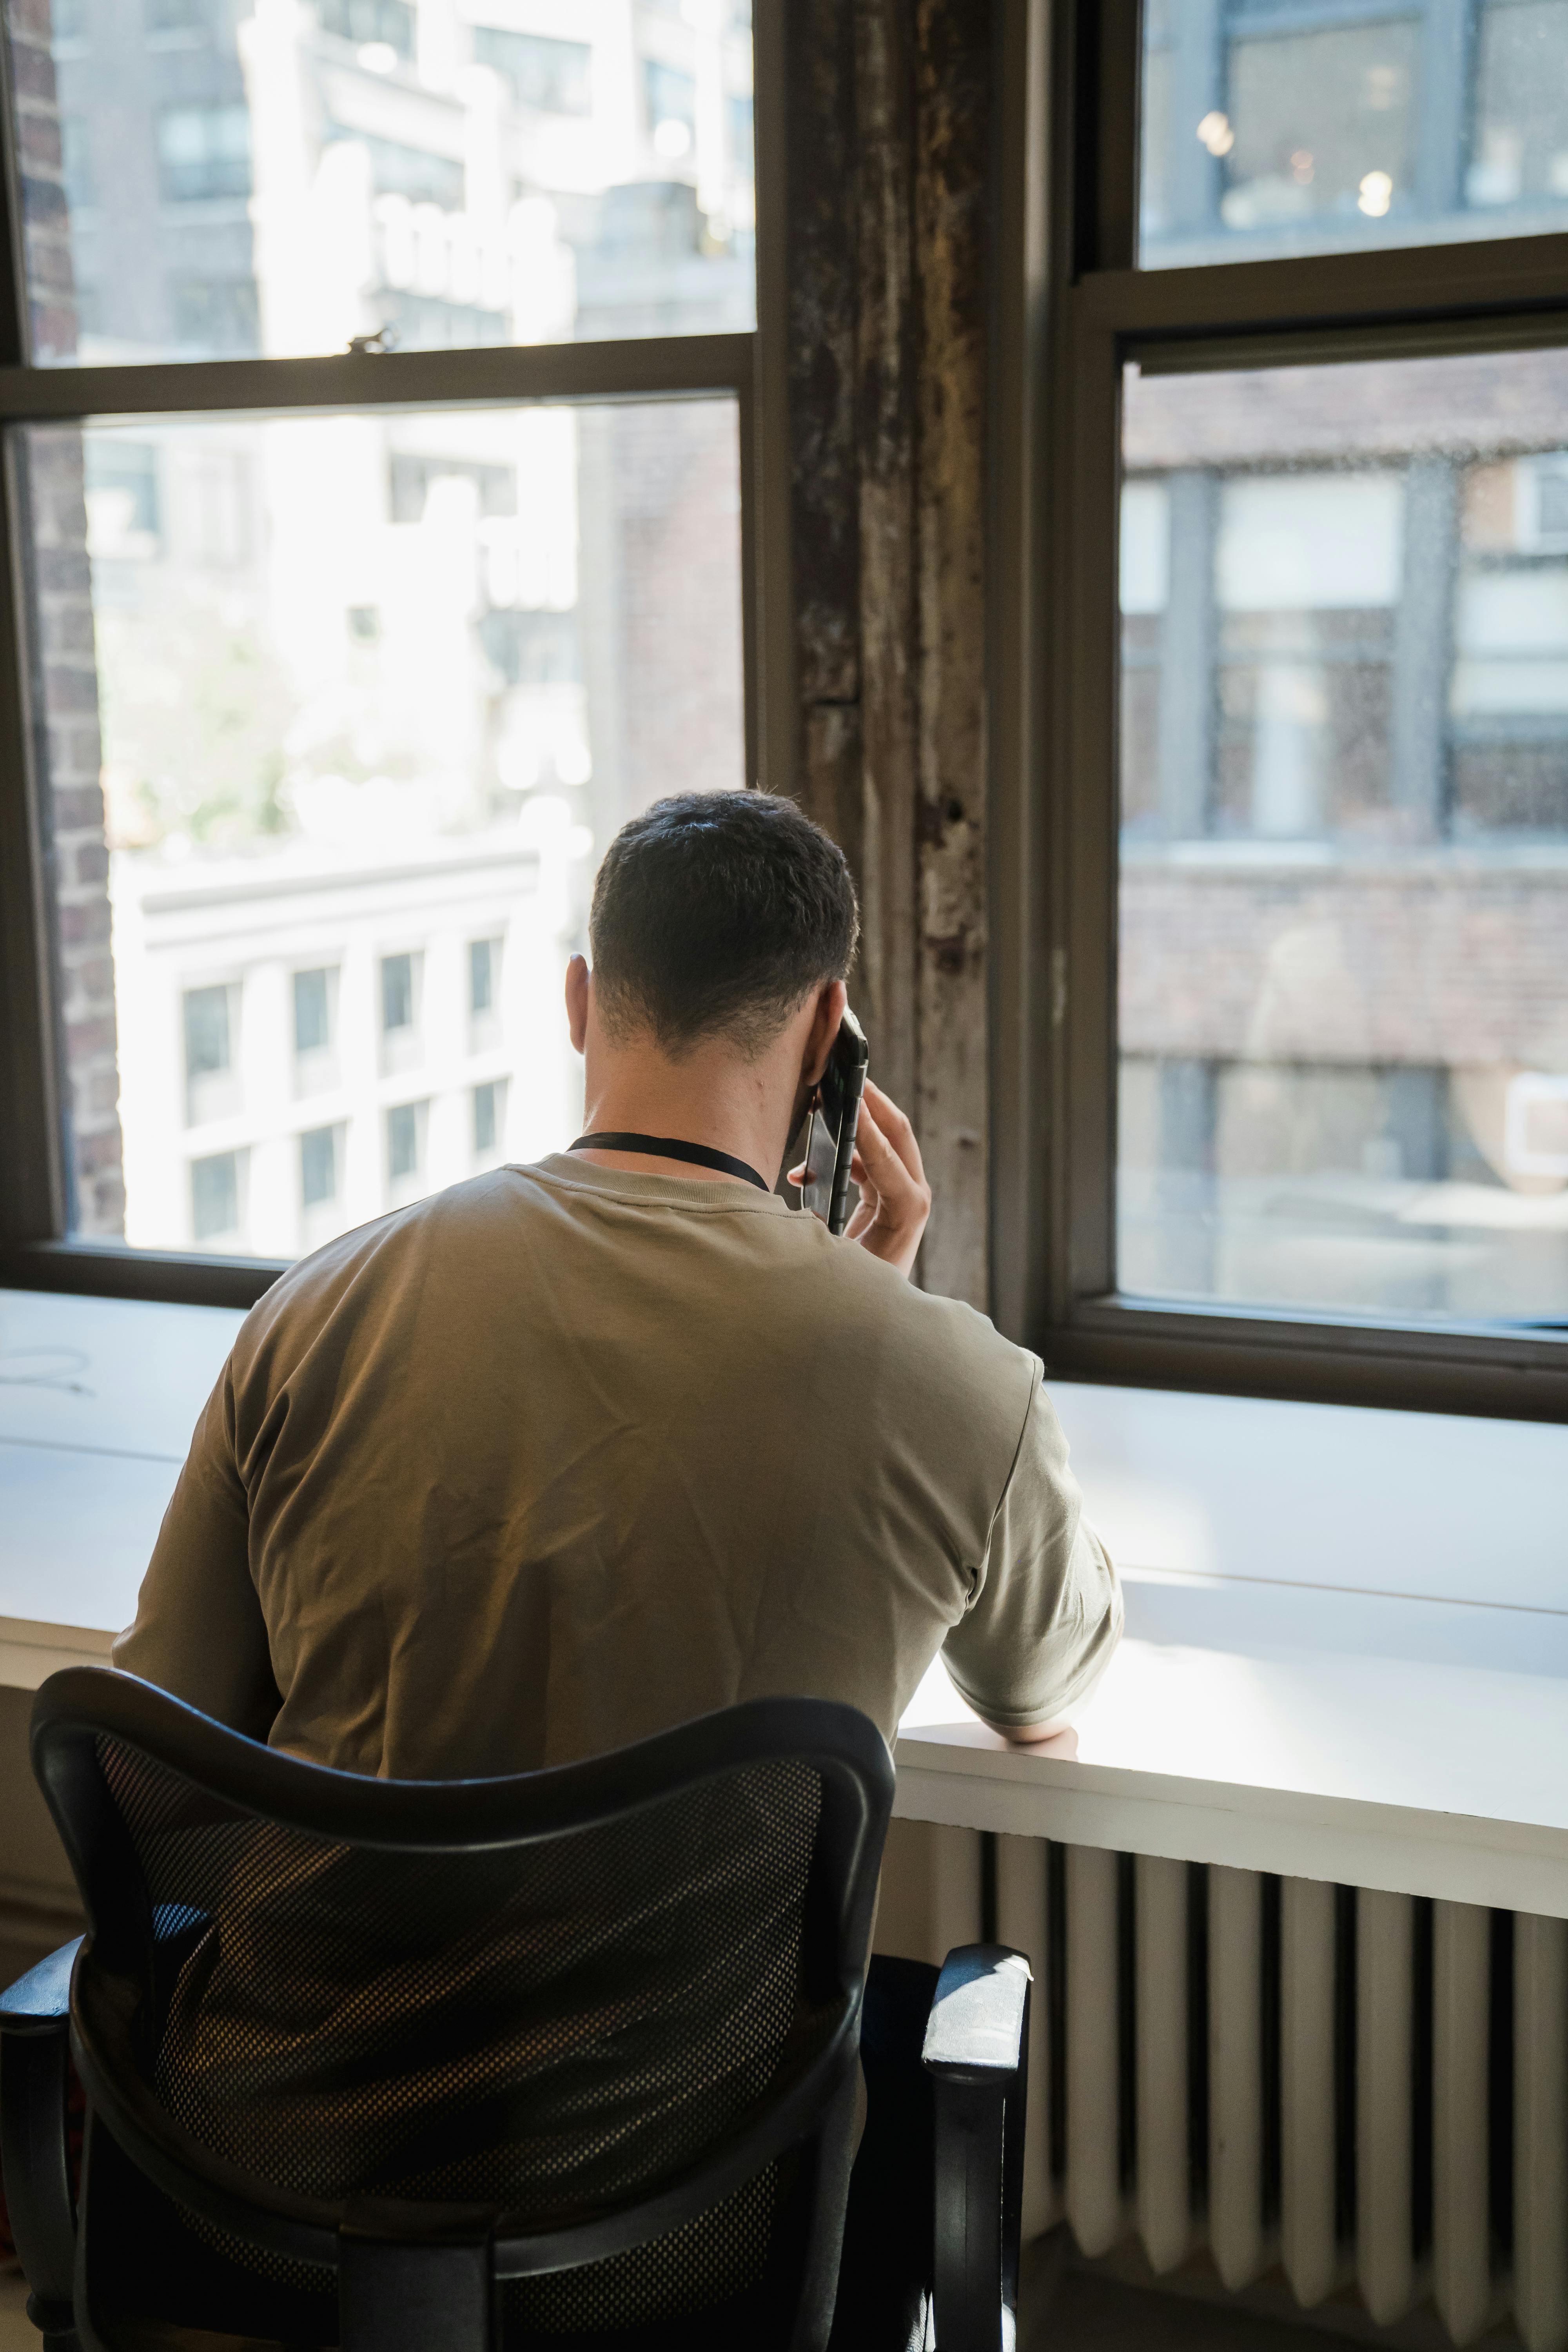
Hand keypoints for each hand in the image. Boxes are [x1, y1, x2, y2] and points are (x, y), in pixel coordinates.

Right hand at [792, 1077, 931, 1278]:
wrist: (872, 1326)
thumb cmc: (851, 1296)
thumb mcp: (833, 1261)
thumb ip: (819, 1224)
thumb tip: (799, 1181)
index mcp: (905, 1214)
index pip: (890, 1161)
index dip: (868, 1130)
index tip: (849, 1098)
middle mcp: (911, 1200)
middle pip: (898, 1137)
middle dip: (873, 1104)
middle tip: (848, 1073)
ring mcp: (901, 1198)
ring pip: (883, 1145)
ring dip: (855, 1125)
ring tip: (821, 1107)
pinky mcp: (886, 1202)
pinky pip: (868, 1164)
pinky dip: (842, 1156)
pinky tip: (802, 1174)